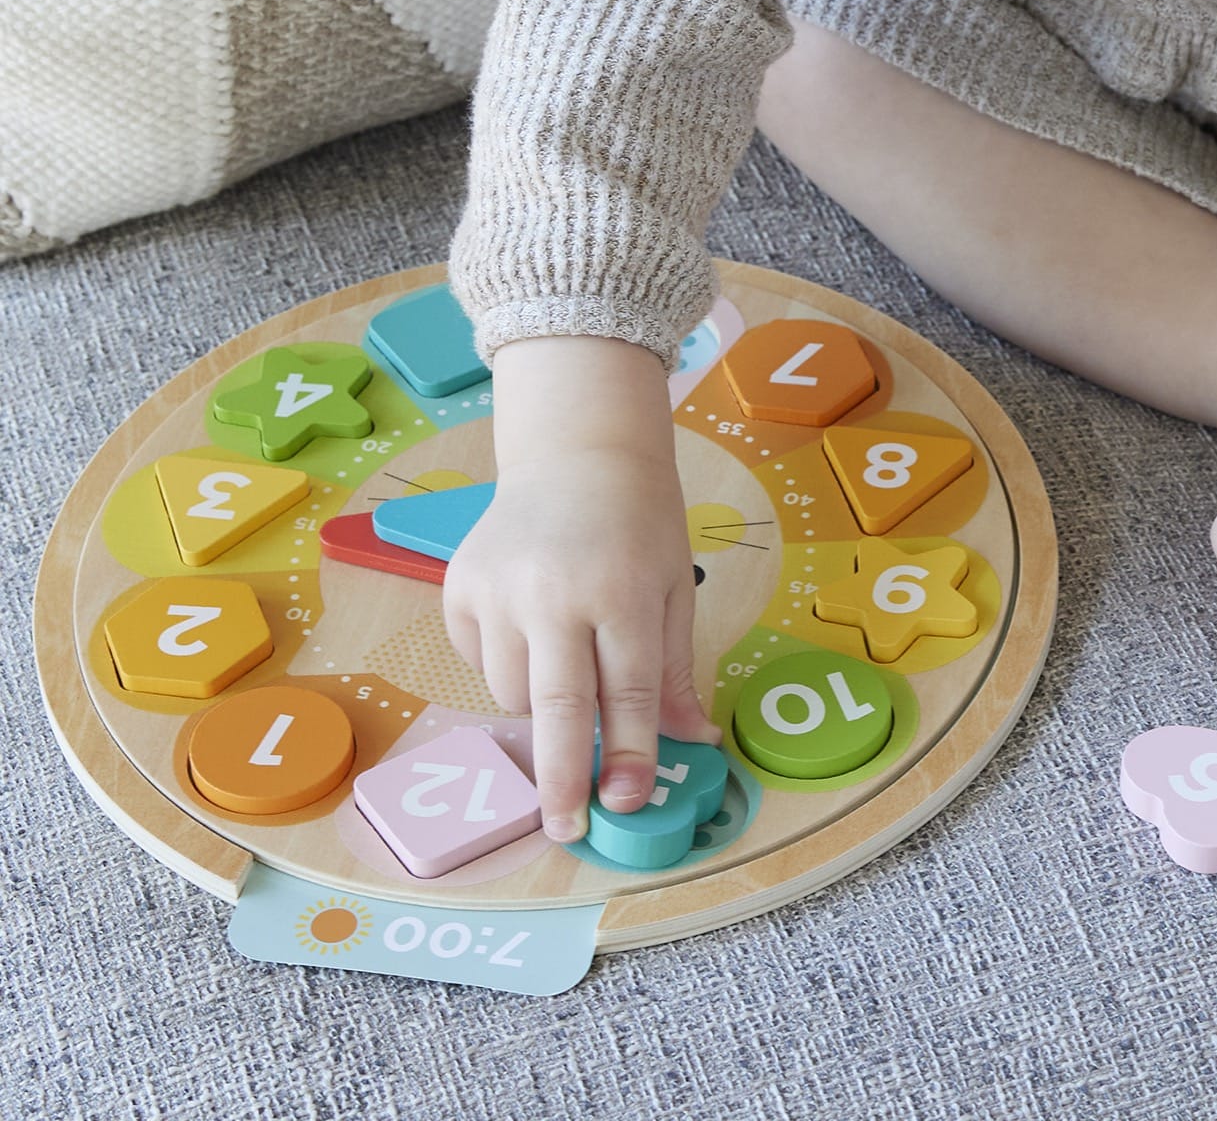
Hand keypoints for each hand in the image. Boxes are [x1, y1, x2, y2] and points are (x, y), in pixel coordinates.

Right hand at [442, 442, 717, 843]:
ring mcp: (498, 590)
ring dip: (542, 706)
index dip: (630, 755)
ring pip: (513, 694)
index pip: (626, 693)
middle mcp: (553, 593)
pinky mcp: (459, 588)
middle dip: (563, 779)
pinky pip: (480, 662)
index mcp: (621, 590)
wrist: (576, 454)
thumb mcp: (673, 588)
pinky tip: (531, 622)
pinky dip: (507, 665)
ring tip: (569, 656)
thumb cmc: (640, 521)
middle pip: (557, 709)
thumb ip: (673, 670)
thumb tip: (692, 742)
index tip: (627, 804)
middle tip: (567, 827)